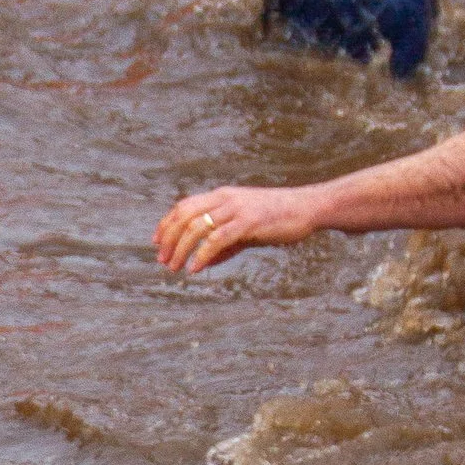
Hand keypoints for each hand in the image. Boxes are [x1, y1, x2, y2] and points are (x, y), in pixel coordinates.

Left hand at [156, 181, 325, 269]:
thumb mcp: (246, 230)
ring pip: (197, 227)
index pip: (184, 206)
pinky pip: (217, 239)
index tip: (156, 241)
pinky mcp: (248, 223)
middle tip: (162, 259)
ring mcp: (236, 209)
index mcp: (222, 196)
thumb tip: (201, 262)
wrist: (308, 208)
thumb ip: (224, 246)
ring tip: (174, 267)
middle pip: (184, 215)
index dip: (166, 223)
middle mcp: (225, 199)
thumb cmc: (278, 219)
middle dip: (169, 238)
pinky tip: (195, 268)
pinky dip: (201, 254)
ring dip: (181, 249)